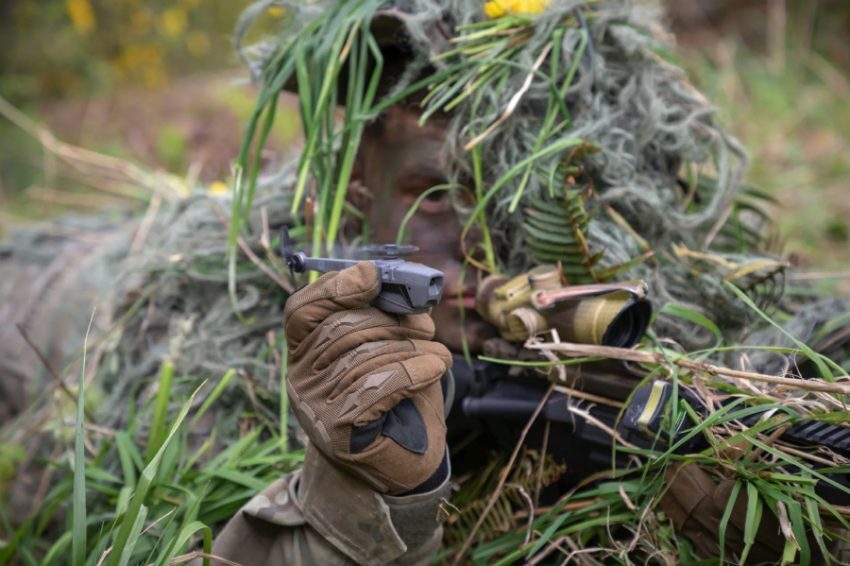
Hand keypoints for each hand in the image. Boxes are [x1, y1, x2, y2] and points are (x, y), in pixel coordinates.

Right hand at [284, 262, 451, 493]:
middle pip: (340, 328)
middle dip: (391, 322)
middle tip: (426, 328)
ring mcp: (314, 406)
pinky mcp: (337, 431)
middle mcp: (301, 377)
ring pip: (364, 357)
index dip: (334, 287)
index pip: (302, 310)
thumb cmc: (399, 397)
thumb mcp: (393, 348)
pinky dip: (414, 371)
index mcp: (306, 351)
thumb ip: (392, 317)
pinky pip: (378, 386)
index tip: (372, 277)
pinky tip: (435, 366)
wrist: (406, 460)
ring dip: (411, 349)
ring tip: (437, 354)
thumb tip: (408, 293)